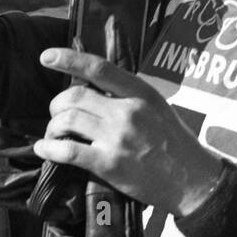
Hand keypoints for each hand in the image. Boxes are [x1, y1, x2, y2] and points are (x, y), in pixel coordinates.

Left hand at [34, 48, 222, 215]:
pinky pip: (68, 151)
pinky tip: (44, 150)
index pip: (98, 68)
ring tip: (55, 135)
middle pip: (74, 96)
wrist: (193, 180)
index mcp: (140, 92)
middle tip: (57, 115)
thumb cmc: (175, 143)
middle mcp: (127, 111)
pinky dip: (49, 149)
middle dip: (57, 104)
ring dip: (53, 127)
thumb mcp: (157, 107)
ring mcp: (117, 137)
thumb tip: (94, 89)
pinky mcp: (109, 164)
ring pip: (67, 120)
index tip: (47, 56)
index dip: (69, 59)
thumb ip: (128, 96)